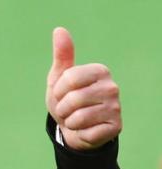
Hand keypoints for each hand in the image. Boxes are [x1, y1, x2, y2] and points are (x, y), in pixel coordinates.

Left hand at [45, 27, 121, 149]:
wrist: (72, 129)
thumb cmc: (65, 100)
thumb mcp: (59, 78)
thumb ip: (61, 56)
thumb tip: (59, 30)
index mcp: (99, 71)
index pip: (69, 78)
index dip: (58, 91)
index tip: (62, 94)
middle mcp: (112, 87)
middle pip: (73, 99)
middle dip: (62, 108)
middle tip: (68, 110)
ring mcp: (116, 108)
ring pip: (78, 117)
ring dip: (70, 122)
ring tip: (75, 119)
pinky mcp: (115, 127)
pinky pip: (86, 132)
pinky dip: (80, 133)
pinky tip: (86, 129)